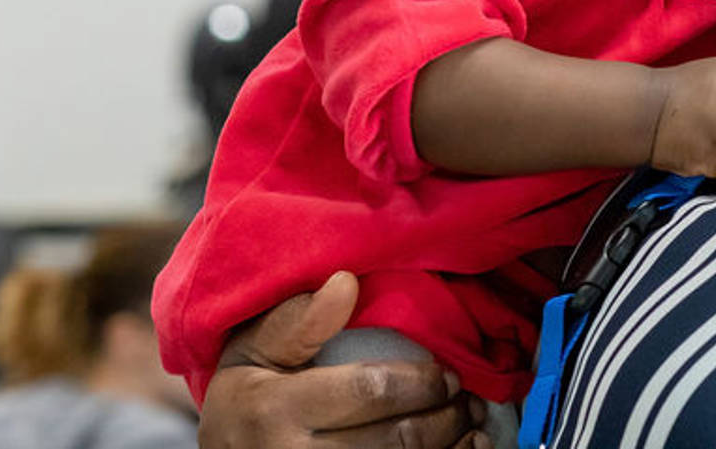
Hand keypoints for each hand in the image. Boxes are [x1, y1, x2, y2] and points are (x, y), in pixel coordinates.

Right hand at [200, 270, 488, 448]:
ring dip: (450, 445)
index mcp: (276, 408)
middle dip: (443, 415)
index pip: (367, 391)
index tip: (447, 373)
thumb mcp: (254, 349)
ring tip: (468, 421)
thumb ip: (299, 320)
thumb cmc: (247, 393)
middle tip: (465, 395)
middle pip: (395, 439)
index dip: (419, 383)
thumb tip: (347, 282)